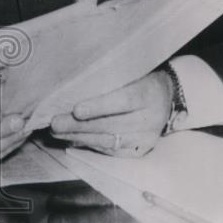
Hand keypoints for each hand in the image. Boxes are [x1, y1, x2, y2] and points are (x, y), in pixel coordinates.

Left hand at [48, 69, 172, 156]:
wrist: (167, 96)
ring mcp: (146, 137)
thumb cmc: (139, 78)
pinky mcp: (140, 149)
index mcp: (148, 94)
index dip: (99, 107)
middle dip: (79, 126)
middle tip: (55, 123)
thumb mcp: (129, 72)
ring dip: (79, 137)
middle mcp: (150, 118)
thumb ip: (107, 79)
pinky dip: (90, 145)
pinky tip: (72, 140)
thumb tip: (72, 89)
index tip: (76, 110)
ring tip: (56, 132)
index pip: (123, 101)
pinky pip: (111, 151)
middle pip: (111, 124)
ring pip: (109, 141)